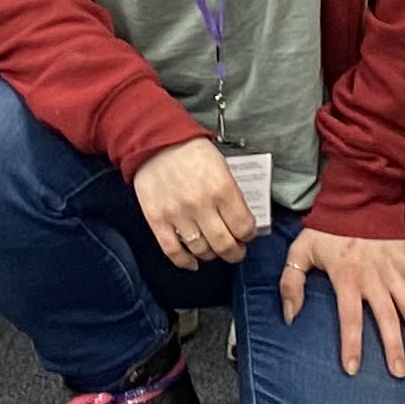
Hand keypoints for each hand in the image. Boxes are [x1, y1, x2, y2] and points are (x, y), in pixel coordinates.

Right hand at [133, 136, 257, 269]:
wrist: (155, 141)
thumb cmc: (191, 151)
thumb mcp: (222, 166)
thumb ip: (232, 194)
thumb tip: (242, 220)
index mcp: (222, 188)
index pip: (244, 227)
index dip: (249, 235)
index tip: (247, 234)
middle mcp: (200, 205)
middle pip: (225, 245)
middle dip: (235, 252)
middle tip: (236, 250)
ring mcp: (177, 214)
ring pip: (201, 251)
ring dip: (211, 255)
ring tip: (214, 249)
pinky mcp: (157, 220)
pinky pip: (173, 251)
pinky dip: (185, 262)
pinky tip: (193, 262)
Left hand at [281, 225, 404, 379]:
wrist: (358, 197)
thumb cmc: (327, 229)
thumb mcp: (301, 251)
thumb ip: (291, 284)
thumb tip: (290, 317)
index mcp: (347, 276)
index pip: (350, 316)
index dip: (352, 344)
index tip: (353, 368)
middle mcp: (374, 276)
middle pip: (387, 317)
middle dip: (394, 347)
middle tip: (399, 373)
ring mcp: (395, 271)